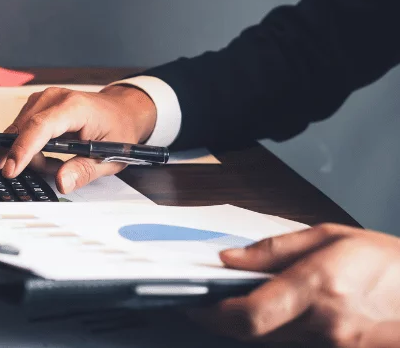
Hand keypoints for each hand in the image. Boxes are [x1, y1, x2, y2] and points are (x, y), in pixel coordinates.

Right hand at [0, 85, 156, 192]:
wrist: (120, 110)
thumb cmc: (117, 130)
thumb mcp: (110, 157)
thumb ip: (84, 170)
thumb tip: (62, 183)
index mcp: (74, 107)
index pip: (41, 127)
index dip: (23, 150)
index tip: (10, 171)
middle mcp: (52, 99)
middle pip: (18, 130)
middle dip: (2, 157)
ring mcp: (41, 101)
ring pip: (15, 134)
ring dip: (25, 157)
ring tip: (52, 166)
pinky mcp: (34, 108)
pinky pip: (20, 133)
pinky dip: (26, 151)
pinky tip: (43, 158)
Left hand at [193, 224, 399, 346]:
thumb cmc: (391, 263)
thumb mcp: (332, 238)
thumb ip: (275, 250)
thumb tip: (230, 259)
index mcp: (319, 287)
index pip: (249, 313)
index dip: (213, 312)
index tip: (194, 303)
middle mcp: (325, 324)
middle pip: (252, 333)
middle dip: (222, 321)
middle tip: (206, 305)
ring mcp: (334, 346)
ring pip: (270, 342)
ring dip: (248, 326)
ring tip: (241, 302)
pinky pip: (293, 346)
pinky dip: (277, 333)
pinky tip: (277, 315)